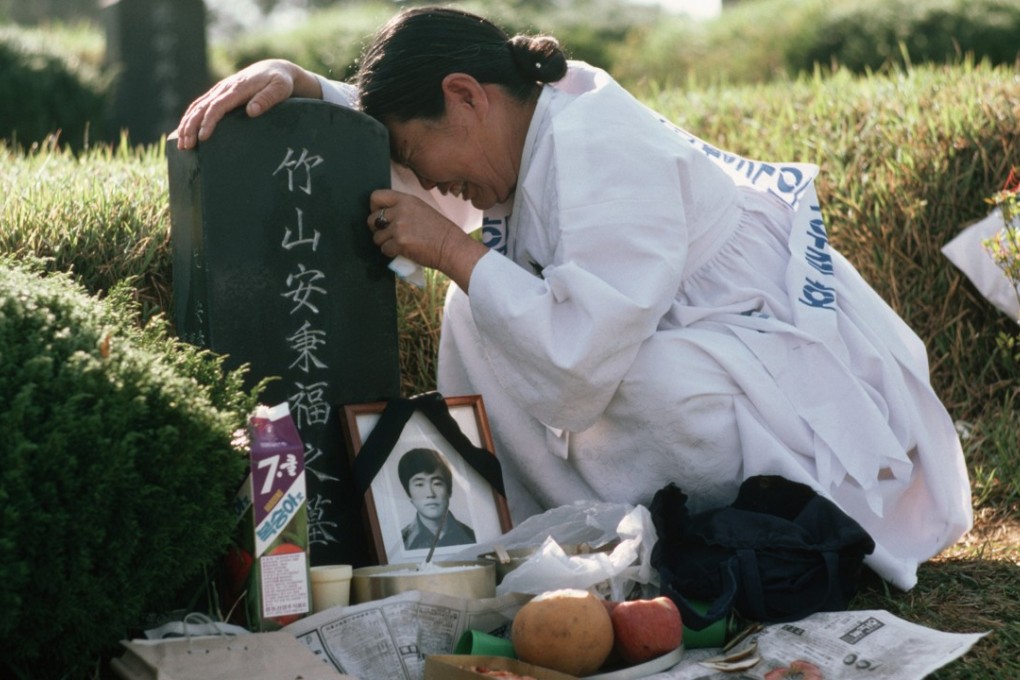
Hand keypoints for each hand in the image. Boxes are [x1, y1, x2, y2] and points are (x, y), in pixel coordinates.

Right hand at [175, 59, 321, 149]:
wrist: (275, 69)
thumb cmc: (280, 82)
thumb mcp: (280, 89)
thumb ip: (267, 99)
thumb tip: (252, 111)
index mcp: (238, 88)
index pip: (218, 106)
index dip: (209, 121)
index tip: (203, 137)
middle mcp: (225, 88)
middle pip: (202, 107)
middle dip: (191, 126)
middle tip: (186, 146)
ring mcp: (220, 90)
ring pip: (197, 106)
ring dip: (186, 124)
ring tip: (181, 144)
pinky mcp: (219, 93)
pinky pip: (200, 105)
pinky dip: (190, 117)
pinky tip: (184, 131)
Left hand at [369, 189, 487, 291]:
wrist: (451, 246)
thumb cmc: (440, 231)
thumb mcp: (422, 210)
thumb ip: (403, 209)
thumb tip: (384, 217)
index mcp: (406, 200)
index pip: (376, 197)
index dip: (373, 208)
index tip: (379, 216)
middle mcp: (401, 211)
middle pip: (372, 219)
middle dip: (377, 229)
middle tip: (388, 235)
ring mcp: (399, 227)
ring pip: (377, 237)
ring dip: (385, 243)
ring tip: (399, 244)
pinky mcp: (400, 243)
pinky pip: (384, 249)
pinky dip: (391, 253)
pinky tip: (403, 251)